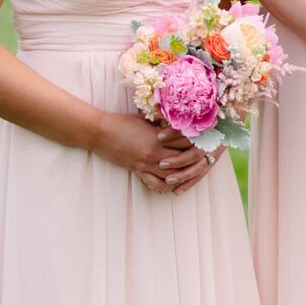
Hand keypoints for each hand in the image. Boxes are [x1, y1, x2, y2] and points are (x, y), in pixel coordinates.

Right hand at [99, 113, 215, 191]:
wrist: (100, 133)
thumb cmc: (122, 122)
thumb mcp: (145, 119)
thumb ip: (163, 123)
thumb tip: (179, 121)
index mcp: (158, 138)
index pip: (185, 142)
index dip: (196, 141)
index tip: (205, 139)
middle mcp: (155, 153)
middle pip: (183, 160)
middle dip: (195, 158)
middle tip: (206, 156)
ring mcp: (146, 165)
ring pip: (172, 176)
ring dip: (184, 175)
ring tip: (194, 172)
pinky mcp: (138, 171)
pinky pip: (156, 183)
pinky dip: (167, 185)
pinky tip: (174, 182)